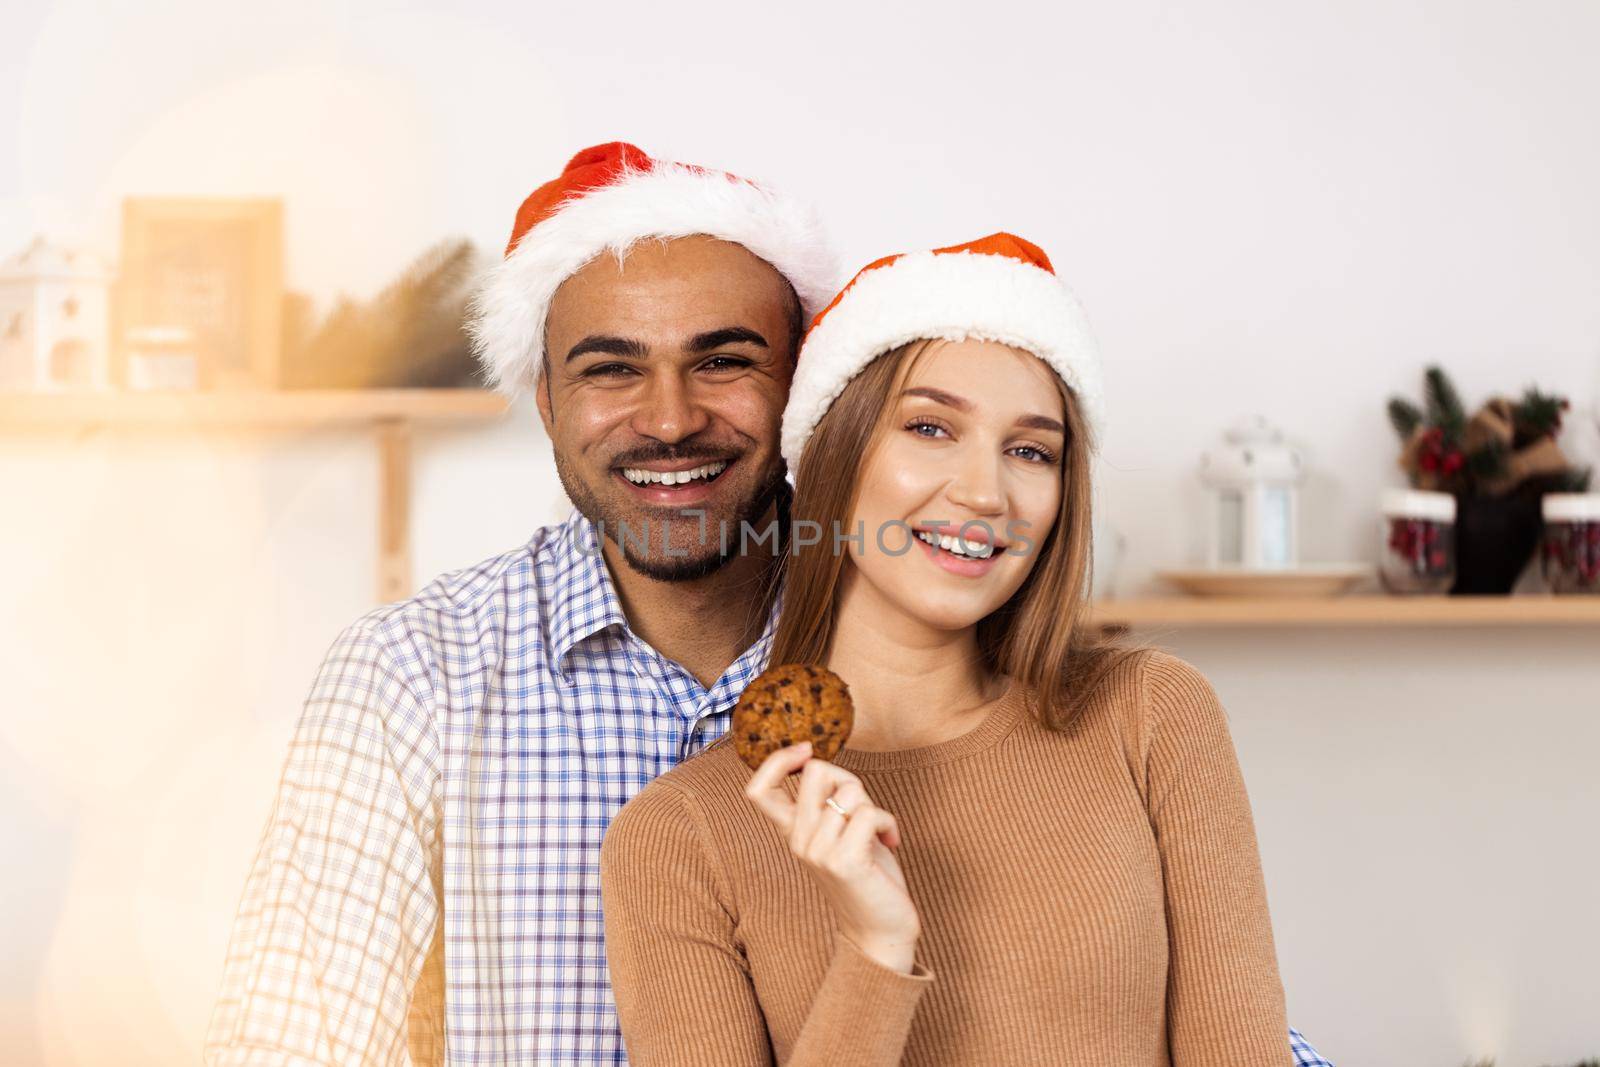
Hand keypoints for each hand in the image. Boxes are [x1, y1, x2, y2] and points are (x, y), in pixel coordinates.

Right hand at [743, 742, 920, 972]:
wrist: (879, 932)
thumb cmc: (866, 876)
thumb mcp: (839, 833)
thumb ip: (829, 804)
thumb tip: (827, 766)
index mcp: (792, 833)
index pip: (758, 790)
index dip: (778, 761)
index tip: (806, 752)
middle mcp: (799, 841)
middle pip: (816, 772)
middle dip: (848, 779)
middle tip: (862, 807)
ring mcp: (818, 852)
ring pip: (850, 790)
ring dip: (874, 806)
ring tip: (878, 832)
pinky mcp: (844, 861)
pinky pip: (869, 813)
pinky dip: (889, 822)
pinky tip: (891, 841)